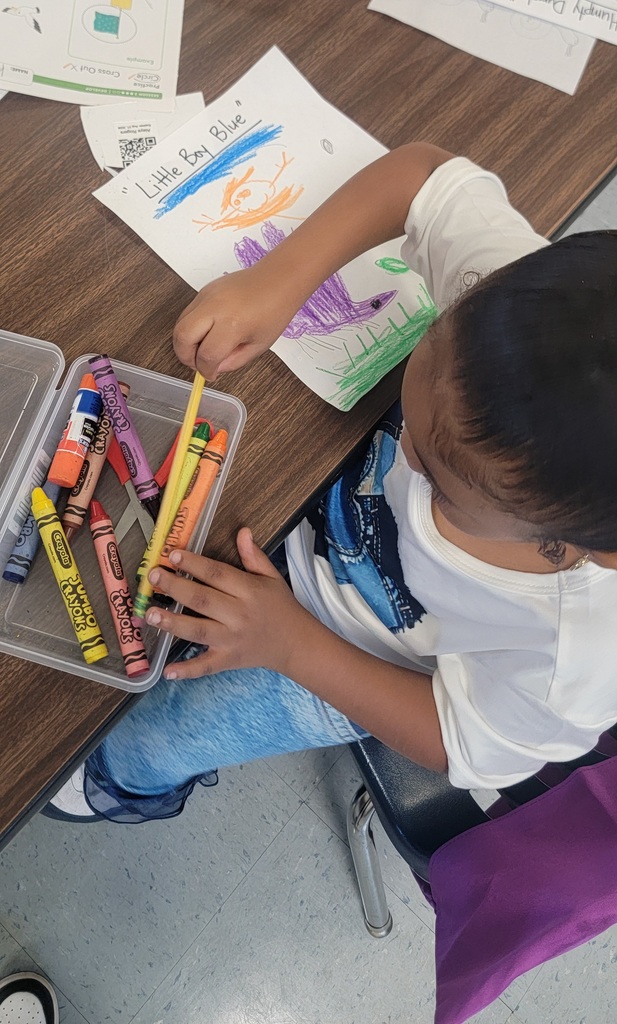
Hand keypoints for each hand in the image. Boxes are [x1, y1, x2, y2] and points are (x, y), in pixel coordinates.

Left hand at [145, 528, 311, 678]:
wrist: (296, 644)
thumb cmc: (281, 607)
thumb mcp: (272, 577)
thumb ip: (254, 556)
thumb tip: (242, 532)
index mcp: (249, 591)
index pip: (217, 574)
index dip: (194, 564)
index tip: (172, 554)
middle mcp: (239, 615)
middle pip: (203, 599)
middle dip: (175, 588)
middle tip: (153, 577)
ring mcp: (232, 640)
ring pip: (199, 630)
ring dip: (173, 623)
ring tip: (149, 615)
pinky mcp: (228, 659)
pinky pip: (206, 666)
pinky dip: (187, 670)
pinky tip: (168, 671)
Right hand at [173, 265, 297, 380]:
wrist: (278, 279)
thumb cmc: (274, 310)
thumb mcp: (258, 345)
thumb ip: (234, 361)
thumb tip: (214, 368)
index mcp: (232, 325)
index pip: (206, 355)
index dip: (206, 370)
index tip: (210, 374)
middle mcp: (214, 308)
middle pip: (182, 337)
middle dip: (185, 357)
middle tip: (198, 364)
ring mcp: (206, 296)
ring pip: (180, 324)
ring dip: (186, 342)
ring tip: (203, 349)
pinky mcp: (203, 291)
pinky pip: (187, 313)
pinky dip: (191, 328)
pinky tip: (207, 334)